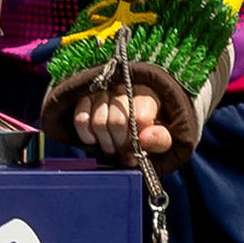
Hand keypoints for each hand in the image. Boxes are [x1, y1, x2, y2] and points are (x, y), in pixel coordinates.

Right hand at [69, 85, 183, 166]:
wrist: (131, 119)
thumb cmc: (150, 129)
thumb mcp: (163, 137)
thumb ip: (160, 139)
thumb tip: (144, 139)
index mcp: (147, 94)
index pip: (138, 118)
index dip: (136, 141)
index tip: (136, 153)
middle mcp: (123, 87)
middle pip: (116, 122)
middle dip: (120, 145)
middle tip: (123, 154)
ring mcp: (102, 91)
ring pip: (98, 123)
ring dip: (105, 143)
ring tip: (113, 148)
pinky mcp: (84, 97)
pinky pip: (80, 120)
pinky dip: (87, 136)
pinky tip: (97, 139)